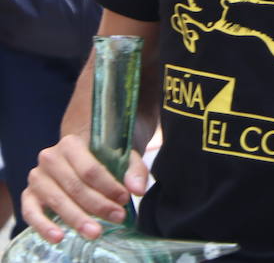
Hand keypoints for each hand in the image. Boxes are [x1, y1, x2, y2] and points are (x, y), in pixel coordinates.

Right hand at [21, 134, 147, 242]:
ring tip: (95, 233)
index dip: (108, 187)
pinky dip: (43, 226)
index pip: (90, 169)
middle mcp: (50, 158)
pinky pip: (31, 213)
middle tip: (117, 218)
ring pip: (57, 201)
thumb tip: (138, 190)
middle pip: (75, 186)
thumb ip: (134, 170)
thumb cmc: (101, 157)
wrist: (75, 156)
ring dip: (77, 219)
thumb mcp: (122, 156)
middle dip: (98, 205)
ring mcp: (37, 177)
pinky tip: (59, 237)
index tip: (124, 200)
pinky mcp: (28, 195)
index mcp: (71, 143)